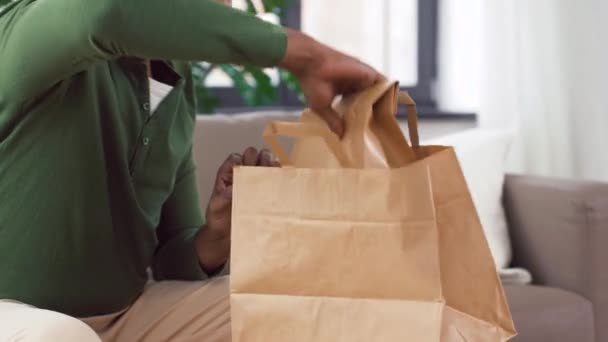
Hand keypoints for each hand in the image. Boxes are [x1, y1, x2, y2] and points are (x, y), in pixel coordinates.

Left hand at [195, 147, 278, 271]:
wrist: (227, 238)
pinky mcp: (269, 192)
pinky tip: (281, 178)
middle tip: (262, 165)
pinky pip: (277, 178)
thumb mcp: (216, 208)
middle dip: (259, 157)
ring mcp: (257, 182)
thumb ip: (222, 197)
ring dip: (271, 163)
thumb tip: (233, 188)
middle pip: (254, 156)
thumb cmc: (219, 221)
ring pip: (267, 163)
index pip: (236, 158)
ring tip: (273, 168)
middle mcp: (244, 174)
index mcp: (229, 174)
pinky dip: (280, 175)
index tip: (243, 168)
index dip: (240, 160)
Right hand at [280, 29, 383, 136]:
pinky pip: (384, 85)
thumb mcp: (321, 106)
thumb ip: (333, 120)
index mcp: (345, 89)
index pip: (359, 103)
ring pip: (379, 92)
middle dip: (377, 111)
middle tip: (381, 129)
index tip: (367, 129)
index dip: (364, 115)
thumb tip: (340, 136)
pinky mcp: (368, 73)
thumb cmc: (312, 82)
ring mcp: (362, 77)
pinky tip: (392, 110)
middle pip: (371, 98)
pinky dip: (389, 95)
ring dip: (384, 104)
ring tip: (390, 122)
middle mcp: (356, 82)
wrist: (310, 63)